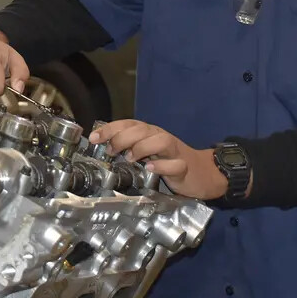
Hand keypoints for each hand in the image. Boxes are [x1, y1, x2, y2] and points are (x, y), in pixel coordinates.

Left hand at [90, 120, 227, 200]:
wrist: (202, 173)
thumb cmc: (168, 162)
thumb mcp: (146, 153)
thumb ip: (128, 149)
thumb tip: (101, 149)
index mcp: (149, 133)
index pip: (128, 124)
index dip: (110, 129)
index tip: (94, 138)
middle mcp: (161, 137)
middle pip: (142, 129)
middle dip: (123, 138)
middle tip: (111, 151)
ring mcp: (174, 151)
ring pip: (161, 140)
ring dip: (143, 148)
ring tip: (131, 159)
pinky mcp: (184, 167)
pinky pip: (176, 164)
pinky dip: (163, 165)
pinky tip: (151, 169)